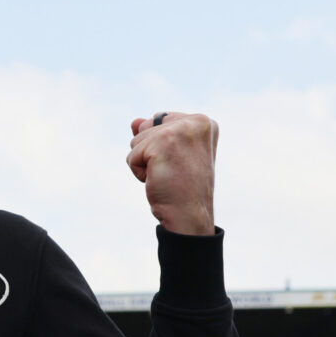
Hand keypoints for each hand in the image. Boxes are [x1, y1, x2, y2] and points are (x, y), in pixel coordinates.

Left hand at [127, 112, 218, 235]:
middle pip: (145, 128)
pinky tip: (158, 180)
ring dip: (144, 163)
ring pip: (136, 141)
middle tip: (173, 171)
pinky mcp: (162, 142)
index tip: (180, 163)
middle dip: (150, 153)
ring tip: (167, 175)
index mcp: (204, 122)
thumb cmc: (182, 188)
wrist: (189, 215)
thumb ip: (154, 133)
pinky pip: (132, 156)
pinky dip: (138, 172)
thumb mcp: (170, 155)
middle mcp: (196, 121)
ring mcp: (180, 130)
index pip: (160, 121)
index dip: (160, 146)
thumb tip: (135, 122)